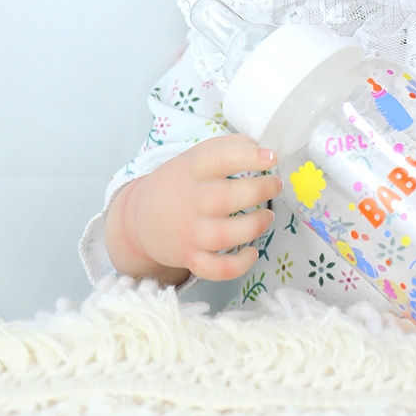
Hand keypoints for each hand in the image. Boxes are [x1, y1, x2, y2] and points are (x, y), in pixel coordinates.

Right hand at [104, 135, 281, 285]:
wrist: (139, 219)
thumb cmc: (177, 184)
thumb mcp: (194, 156)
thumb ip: (226, 147)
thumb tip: (260, 146)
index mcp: (191, 170)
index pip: (222, 159)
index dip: (250, 157)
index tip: (271, 157)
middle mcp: (191, 201)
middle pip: (227, 197)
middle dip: (260, 190)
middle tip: (276, 185)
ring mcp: (190, 232)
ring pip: (226, 235)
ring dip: (255, 226)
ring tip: (267, 215)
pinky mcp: (191, 258)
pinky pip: (217, 269)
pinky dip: (238, 265)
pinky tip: (252, 252)